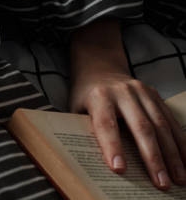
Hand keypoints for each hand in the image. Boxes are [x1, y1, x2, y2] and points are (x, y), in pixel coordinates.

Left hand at [70, 19, 185, 189]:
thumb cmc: (85, 95)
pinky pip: (170, 120)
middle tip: (161, 183)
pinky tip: (185, 160)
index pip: (106, 124)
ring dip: (172, 155)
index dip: (112, 147)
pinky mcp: (155, 95)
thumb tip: (93, 163)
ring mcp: (142, 92)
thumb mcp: (75, 109)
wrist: (100, 68)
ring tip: (179, 178)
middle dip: (153, 158)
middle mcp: (123, 93)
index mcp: (99, 97)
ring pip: (161, 125)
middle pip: (141, 127)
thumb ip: (85, 130)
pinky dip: (180, 142)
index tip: (120, 169)